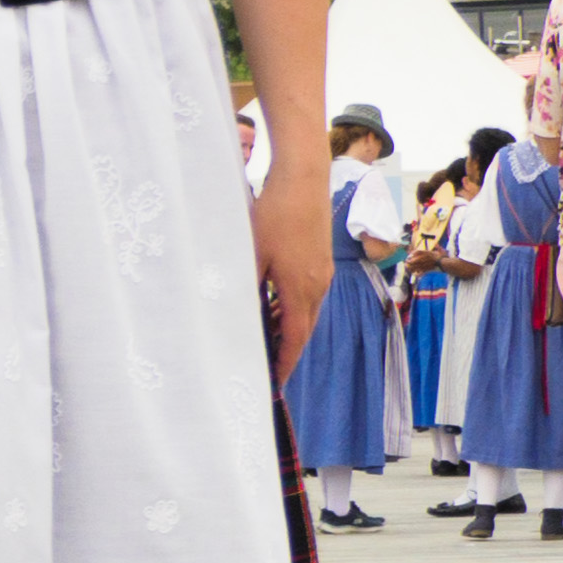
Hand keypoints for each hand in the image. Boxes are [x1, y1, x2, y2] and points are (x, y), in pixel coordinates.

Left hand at [251, 169, 327, 384]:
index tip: (274, 384)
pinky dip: (293, 308)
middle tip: (267, 367)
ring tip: (264, 339)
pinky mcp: (321, 260)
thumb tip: (240, 318)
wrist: (303, 179)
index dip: (283, 364)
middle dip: (286, 351)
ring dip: (288, 328)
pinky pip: (309, 295)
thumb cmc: (274, 215)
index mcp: (300, 290)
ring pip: (307, 312)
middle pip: (303, 330)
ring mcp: (322, 273)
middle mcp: (318, 286)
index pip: (293, 340)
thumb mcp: (252, 256)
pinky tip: (274, 304)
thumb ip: (248, 290)